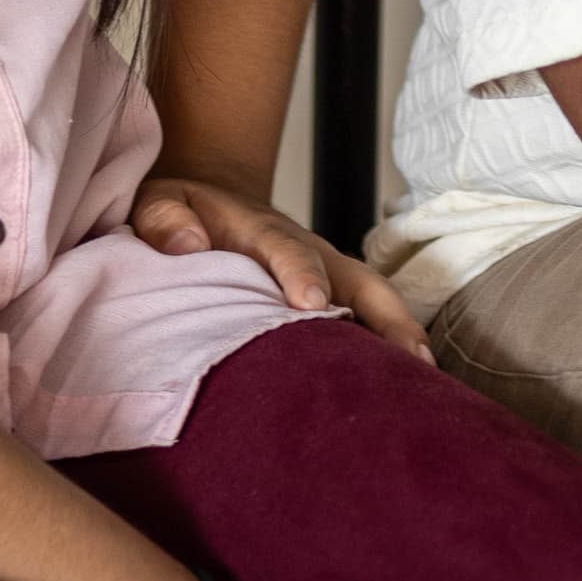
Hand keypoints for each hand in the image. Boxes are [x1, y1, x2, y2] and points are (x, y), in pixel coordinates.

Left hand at [132, 173, 432, 360]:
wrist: (210, 196)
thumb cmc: (182, 210)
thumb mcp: (157, 201)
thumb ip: (164, 219)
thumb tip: (189, 245)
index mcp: (263, 232)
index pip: (287, 251)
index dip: (302, 274)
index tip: (313, 304)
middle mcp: (307, 250)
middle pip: (357, 278)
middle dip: (383, 315)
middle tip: (407, 355)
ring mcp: (326, 271)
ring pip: (373, 298)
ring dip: (400, 332)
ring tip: (424, 376)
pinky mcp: (332, 292)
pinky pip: (368, 314)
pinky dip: (390, 344)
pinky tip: (407, 384)